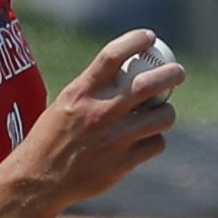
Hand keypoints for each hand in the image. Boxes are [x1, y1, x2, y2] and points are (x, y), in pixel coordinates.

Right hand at [0, 29, 182, 217]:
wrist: (39, 181)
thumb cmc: (51, 139)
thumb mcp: (64, 105)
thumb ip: (93, 90)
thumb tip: (125, 72)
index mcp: (80, 93)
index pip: (112, 55)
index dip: (136, 40)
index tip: (149, 37)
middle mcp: (99, 112)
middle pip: (149, 84)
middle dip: (172, 74)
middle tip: (178, 72)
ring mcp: (113, 139)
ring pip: (162, 116)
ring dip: (167, 111)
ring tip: (163, 112)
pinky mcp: (123, 163)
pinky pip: (156, 144)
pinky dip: (155, 140)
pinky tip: (146, 141)